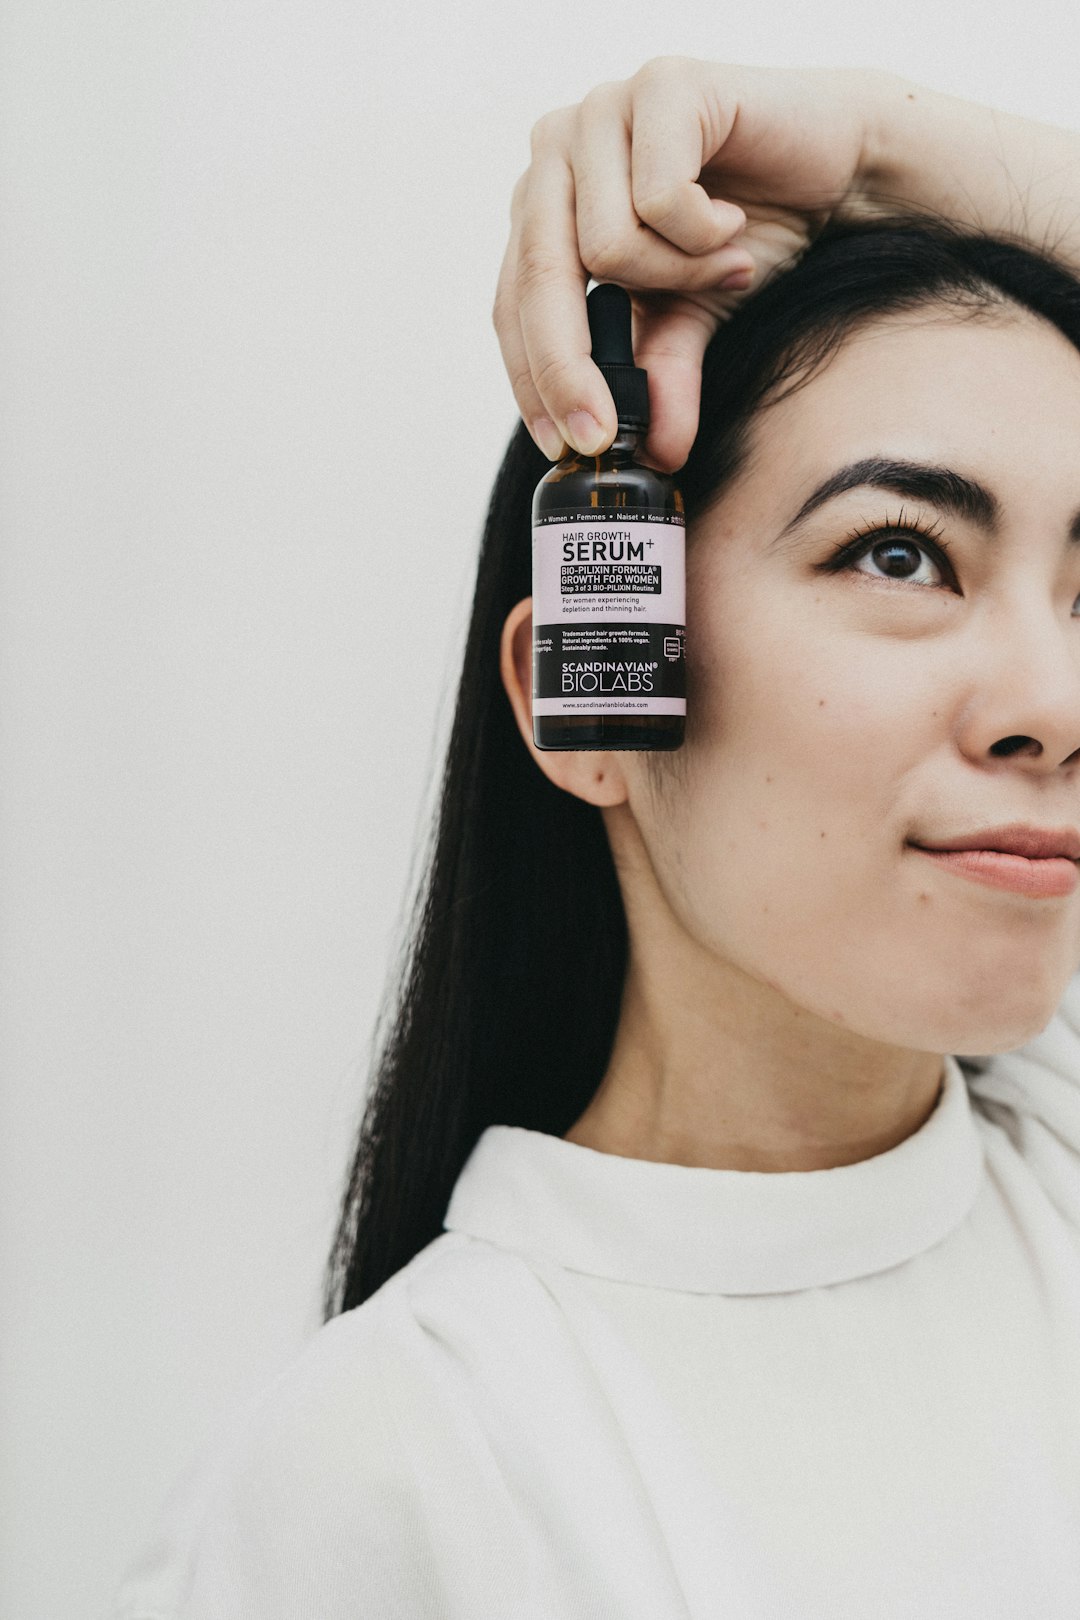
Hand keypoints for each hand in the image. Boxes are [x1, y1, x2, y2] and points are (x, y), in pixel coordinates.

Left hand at [493, 56, 894, 472]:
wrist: (840, 166)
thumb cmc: (753, 231)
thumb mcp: (690, 321)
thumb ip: (658, 378)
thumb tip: (655, 454)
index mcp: (545, 204)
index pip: (512, 302)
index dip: (531, 380)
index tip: (564, 447)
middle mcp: (558, 150)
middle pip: (538, 278)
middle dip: (571, 367)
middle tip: (613, 430)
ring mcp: (603, 109)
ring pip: (605, 245)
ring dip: (677, 279)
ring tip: (723, 266)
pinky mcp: (660, 85)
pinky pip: (660, 199)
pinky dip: (705, 235)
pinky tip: (735, 224)